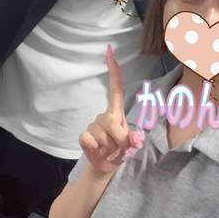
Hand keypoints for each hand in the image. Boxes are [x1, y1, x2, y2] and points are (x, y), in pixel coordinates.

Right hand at [79, 45, 142, 175]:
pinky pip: (90, 140)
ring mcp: (93, 125)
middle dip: (120, 139)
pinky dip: (97, 149)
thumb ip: (134, 140)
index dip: (113, 69)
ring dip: (111, 148)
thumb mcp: (132, 145)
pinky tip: (98, 151)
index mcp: (117, 112)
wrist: (106, 166)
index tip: (110, 50)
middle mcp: (104, 115)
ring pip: (104, 135)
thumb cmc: (121, 151)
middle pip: (112, 121)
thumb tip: (134, 138)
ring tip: (111, 150)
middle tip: (120, 148)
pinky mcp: (85, 136)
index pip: (116, 87)